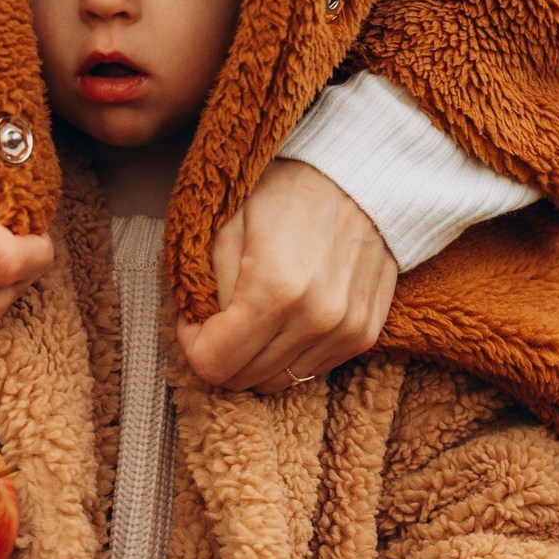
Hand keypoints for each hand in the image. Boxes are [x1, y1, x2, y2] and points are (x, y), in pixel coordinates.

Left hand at [175, 160, 397, 392]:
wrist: (359, 176)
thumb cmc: (284, 193)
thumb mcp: (228, 227)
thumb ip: (211, 289)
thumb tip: (202, 332)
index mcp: (274, 291)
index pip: (214, 363)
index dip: (193, 345)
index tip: (194, 319)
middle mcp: (315, 319)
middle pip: (244, 378)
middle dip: (222, 353)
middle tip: (219, 319)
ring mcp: (345, 331)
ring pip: (279, 381)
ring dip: (256, 358)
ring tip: (253, 317)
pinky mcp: (364, 334)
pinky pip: (312, 369)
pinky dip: (289, 354)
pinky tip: (285, 319)